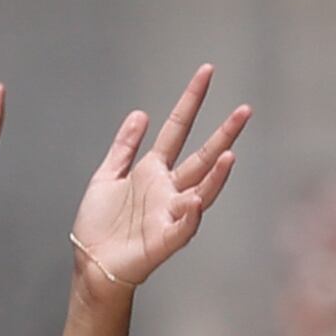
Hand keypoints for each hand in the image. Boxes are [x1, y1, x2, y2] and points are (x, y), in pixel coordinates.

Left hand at [68, 68, 247, 298]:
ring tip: (230, 156)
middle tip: (245, 110)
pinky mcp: (165, 240)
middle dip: (224, 135)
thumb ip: (124, 147)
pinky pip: (184, 227)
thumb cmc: (99, 225)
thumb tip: (140, 113)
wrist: (90, 264)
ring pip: (202, 190)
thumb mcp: (107, 176)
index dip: (191, 100)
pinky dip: (192, 214)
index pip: (178, 128)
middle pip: (202, 157)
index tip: (206, 72)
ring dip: (216, 176)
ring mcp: (170, 214)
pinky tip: (197, 200)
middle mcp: (169, 190)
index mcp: (154, 171)